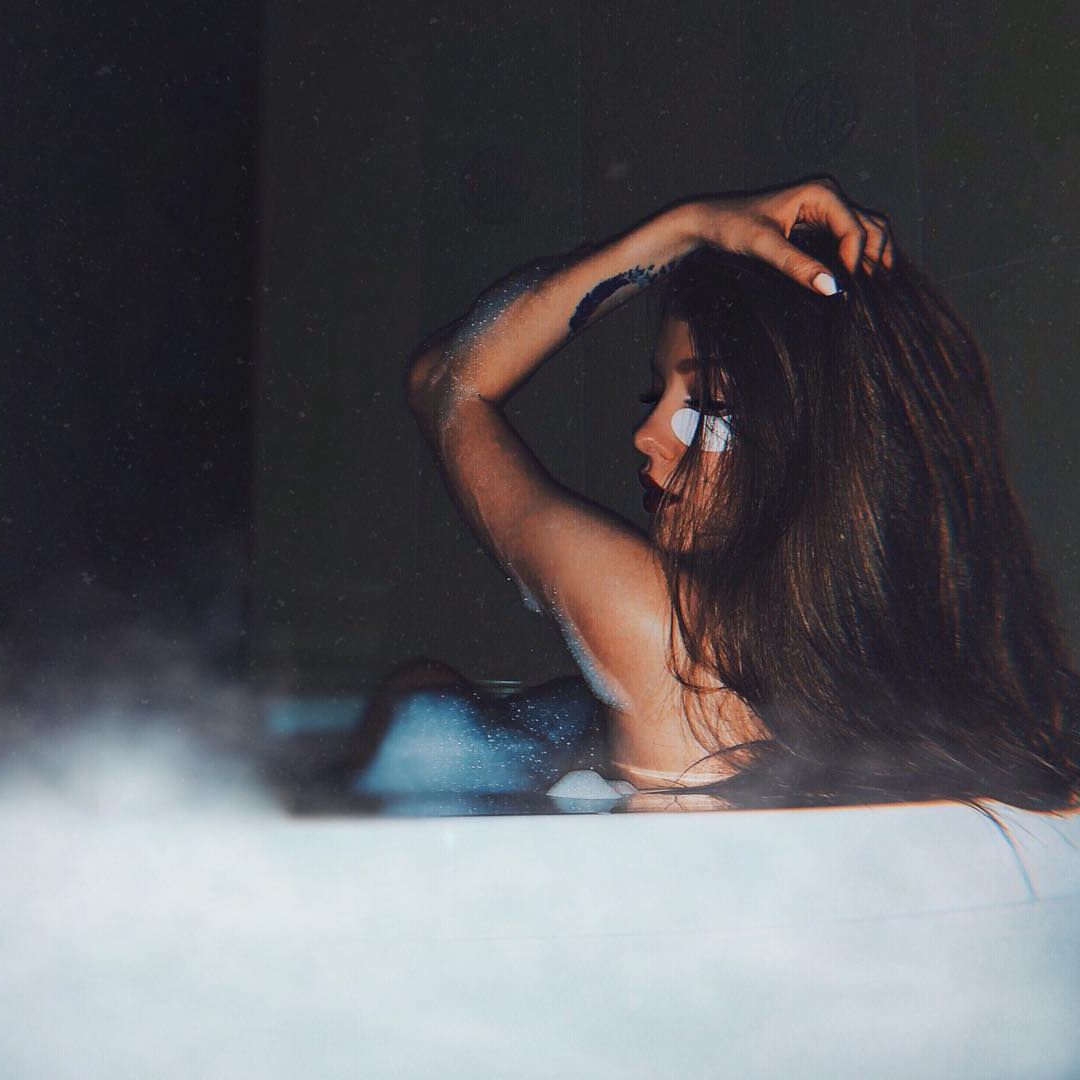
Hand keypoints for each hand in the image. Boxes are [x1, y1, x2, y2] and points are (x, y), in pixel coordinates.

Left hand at [685, 176, 895, 294]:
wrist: (709, 221)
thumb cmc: (731, 225)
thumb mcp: (763, 246)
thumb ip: (797, 266)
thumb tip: (832, 288)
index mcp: (820, 192)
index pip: (856, 230)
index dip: (855, 263)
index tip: (846, 292)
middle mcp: (829, 196)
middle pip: (872, 228)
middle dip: (874, 260)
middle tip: (868, 296)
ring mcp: (827, 209)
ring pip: (868, 232)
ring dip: (872, 260)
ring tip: (869, 293)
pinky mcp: (820, 223)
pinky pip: (851, 239)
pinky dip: (858, 259)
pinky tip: (855, 283)